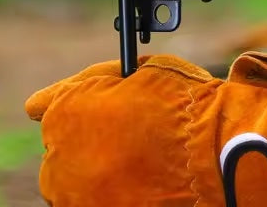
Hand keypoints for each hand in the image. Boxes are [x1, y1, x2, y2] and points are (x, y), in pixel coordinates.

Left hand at [25, 52, 266, 206]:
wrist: (218, 159)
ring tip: (141, 162)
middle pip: (60, 147)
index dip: (77, 100)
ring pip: (73, 183)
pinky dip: (112, 194)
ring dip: (96, 172)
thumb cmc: (185, 108)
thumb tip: (73, 88)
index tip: (94, 104)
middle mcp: (57, 162)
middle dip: (86, 138)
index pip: (48, 104)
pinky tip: (143, 183)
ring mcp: (75, 200)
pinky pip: (94, 202)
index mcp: (64, 114)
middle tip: (130, 133)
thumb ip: (99, 78)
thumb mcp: (144, 72)